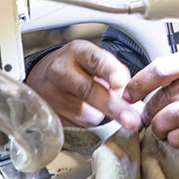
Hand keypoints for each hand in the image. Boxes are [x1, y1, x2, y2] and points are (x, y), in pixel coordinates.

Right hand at [26, 39, 141, 129]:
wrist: (45, 76)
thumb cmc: (81, 68)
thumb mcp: (98, 60)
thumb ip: (117, 74)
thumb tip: (133, 103)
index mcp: (78, 52)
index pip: (95, 60)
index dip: (109, 71)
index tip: (120, 83)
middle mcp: (60, 71)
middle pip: (88, 91)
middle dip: (114, 107)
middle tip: (133, 121)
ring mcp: (50, 95)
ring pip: (85, 114)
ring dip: (101, 116)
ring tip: (100, 106)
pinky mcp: (46, 116)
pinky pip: (75, 127)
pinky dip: (87, 124)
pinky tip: (85, 113)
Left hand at [123, 45, 178, 147]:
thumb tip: (153, 78)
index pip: (161, 69)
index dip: (139, 83)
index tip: (128, 92)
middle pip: (163, 97)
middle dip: (148, 111)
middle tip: (146, 115)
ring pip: (172, 118)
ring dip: (159, 128)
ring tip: (159, 128)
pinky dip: (177, 139)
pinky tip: (176, 136)